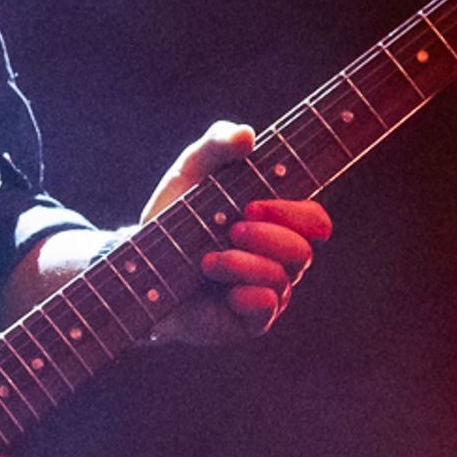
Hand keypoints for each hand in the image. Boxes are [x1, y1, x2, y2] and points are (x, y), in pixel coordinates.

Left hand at [141, 121, 332, 344]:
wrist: (140, 263)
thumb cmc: (175, 213)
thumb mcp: (192, 169)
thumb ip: (219, 143)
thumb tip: (248, 135)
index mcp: (278, 223)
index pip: (315, 220)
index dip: (296, 212)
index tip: (253, 203)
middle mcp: (280, 259)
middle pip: (304, 250)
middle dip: (267, 236)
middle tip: (232, 228)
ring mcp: (268, 291)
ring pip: (283, 279)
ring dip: (243, 263)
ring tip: (206, 260)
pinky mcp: (250, 320)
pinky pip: (267, 308)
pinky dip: (246, 293)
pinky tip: (221, 288)